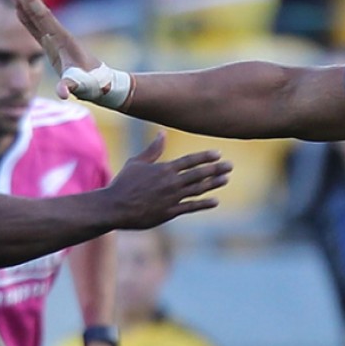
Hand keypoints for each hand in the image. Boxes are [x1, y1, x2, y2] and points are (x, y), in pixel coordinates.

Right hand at [10, 0, 97, 97]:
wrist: (101, 84)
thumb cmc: (90, 84)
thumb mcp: (79, 85)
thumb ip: (69, 87)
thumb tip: (62, 94)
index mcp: (61, 40)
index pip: (43, 16)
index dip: (31, 1)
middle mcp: (58, 36)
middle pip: (39, 12)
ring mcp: (55, 40)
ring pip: (36, 17)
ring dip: (25, 2)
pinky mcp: (52, 46)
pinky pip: (36, 27)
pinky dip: (27, 16)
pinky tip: (19, 9)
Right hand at [103, 131, 231, 227]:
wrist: (115, 206)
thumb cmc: (123, 183)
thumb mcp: (136, 162)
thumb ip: (153, 149)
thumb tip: (162, 133)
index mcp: (164, 169)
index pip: (189, 160)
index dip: (205, 157)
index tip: (218, 154)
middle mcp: (171, 182)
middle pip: (199, 174)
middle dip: (216, 169)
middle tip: (230, 166)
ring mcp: (172, 198)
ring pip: (198, 189)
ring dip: (214, 184)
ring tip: (226, 179)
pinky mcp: (170, 212)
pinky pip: (191, 207)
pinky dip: (204, 204)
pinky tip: (215, 201)